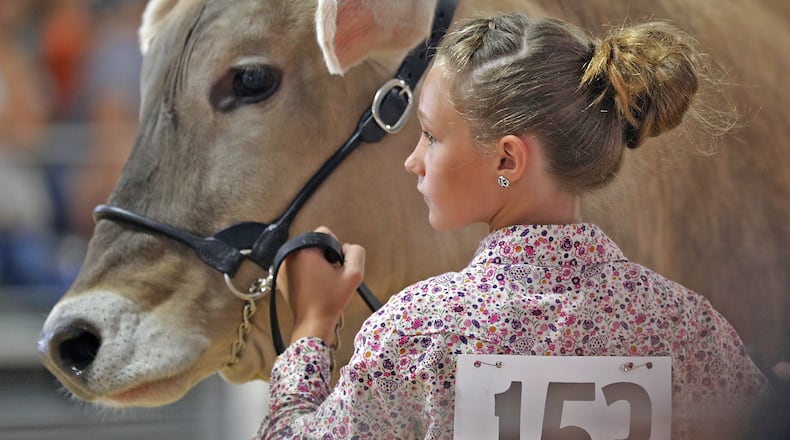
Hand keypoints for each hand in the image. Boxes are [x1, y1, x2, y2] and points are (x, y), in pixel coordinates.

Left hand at [283, 226, 365, 343]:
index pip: (325, 233)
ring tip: (320, 281)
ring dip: (314, 262)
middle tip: (329, 275)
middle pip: (314, 243)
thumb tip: (346, 247)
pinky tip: (311, 285)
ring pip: (305, 253)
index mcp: (306, 250)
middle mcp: (290, 254)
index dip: (335, 248)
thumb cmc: (332, 300)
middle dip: (324, 255)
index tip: (336, 266)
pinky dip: (304, 270)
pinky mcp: (279, 276)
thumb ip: (356, 253)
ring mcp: (282, 265)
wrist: (312, 323)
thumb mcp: (354, 275)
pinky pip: (296, 264)